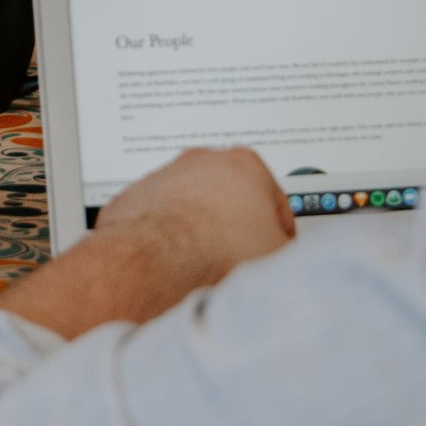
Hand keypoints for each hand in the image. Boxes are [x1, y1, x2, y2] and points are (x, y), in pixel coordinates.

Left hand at [95, 146, 296, 274]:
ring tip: (204, 263)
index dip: (279, 230)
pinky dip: (164, 238)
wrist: (157, 262)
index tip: (275, 245)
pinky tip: (173, 262)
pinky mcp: (135, 198)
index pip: (274, 199)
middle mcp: (201, 162)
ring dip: (198, 230)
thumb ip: (288, 249)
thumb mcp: (280, 255)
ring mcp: (165, 177)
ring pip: (190, 206)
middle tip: (240, 256)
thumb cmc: (216, 251)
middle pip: (229, 197)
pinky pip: (157, 220)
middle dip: (235, 224)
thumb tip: (290, 258)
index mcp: (245, 164)